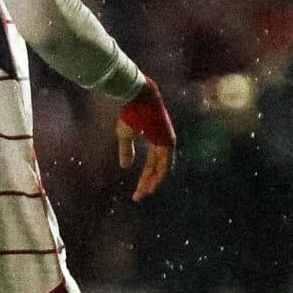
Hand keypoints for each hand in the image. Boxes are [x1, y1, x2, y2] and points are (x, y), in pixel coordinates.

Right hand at [116, 78, 174, 200]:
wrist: (137, 97)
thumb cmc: (131, 112)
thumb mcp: (125, 135)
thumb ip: (126, 150)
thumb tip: (125, 166)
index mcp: (156, 140)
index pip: (153, 164)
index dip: (145, 177)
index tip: (138, 189)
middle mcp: (165, 142)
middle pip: (158, 168)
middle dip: (148, 182)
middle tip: (139, 196)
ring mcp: (167, 141)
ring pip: (162, 167)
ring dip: (153, 181)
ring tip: (145, 193)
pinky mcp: (167, 140)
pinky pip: (164, 162)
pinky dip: (159, 174)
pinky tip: (152, 183)